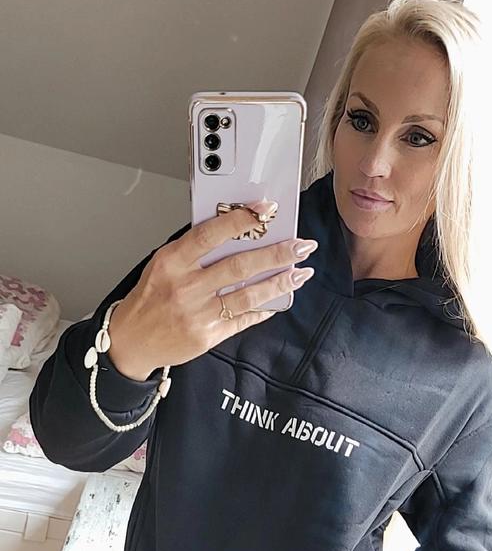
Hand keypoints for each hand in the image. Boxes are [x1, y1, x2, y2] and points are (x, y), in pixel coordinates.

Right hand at [106, 200, 317, 379]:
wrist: (130, 341)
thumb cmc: (149, 298)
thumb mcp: (162, 265)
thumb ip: (194, 250)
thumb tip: (237, 232)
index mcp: (172, 262)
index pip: (212, 233)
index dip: (242, 219)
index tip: (266, 209)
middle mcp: (186, 287)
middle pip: (240, 265)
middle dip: (277, 253)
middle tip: (301, 245)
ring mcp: (198, 314)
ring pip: (248, 294)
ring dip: (279, 282)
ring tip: (299, 273)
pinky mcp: (207, 336)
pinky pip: (243, 319)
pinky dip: (263, 308)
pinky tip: (278, 300)